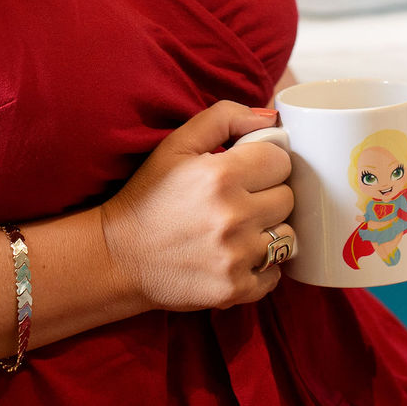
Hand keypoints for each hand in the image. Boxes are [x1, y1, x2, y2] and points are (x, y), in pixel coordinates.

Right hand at [99, 101, 294, 312]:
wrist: (118, 256)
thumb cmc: (149, 196)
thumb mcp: (177, 145)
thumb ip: (224, 118)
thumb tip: (269, 118)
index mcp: (221, 175)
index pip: (281, 161)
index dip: (266, 164)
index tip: (249, 171)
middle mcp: (233, 217)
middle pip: (288, 198)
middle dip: (268, 196)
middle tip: (241, 200)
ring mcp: (236, 257)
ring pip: (287, 237)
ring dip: (269, 232)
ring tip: (240, 230)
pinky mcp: (234, 289)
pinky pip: (275, 274)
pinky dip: (262, 267)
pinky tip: (236, 257)